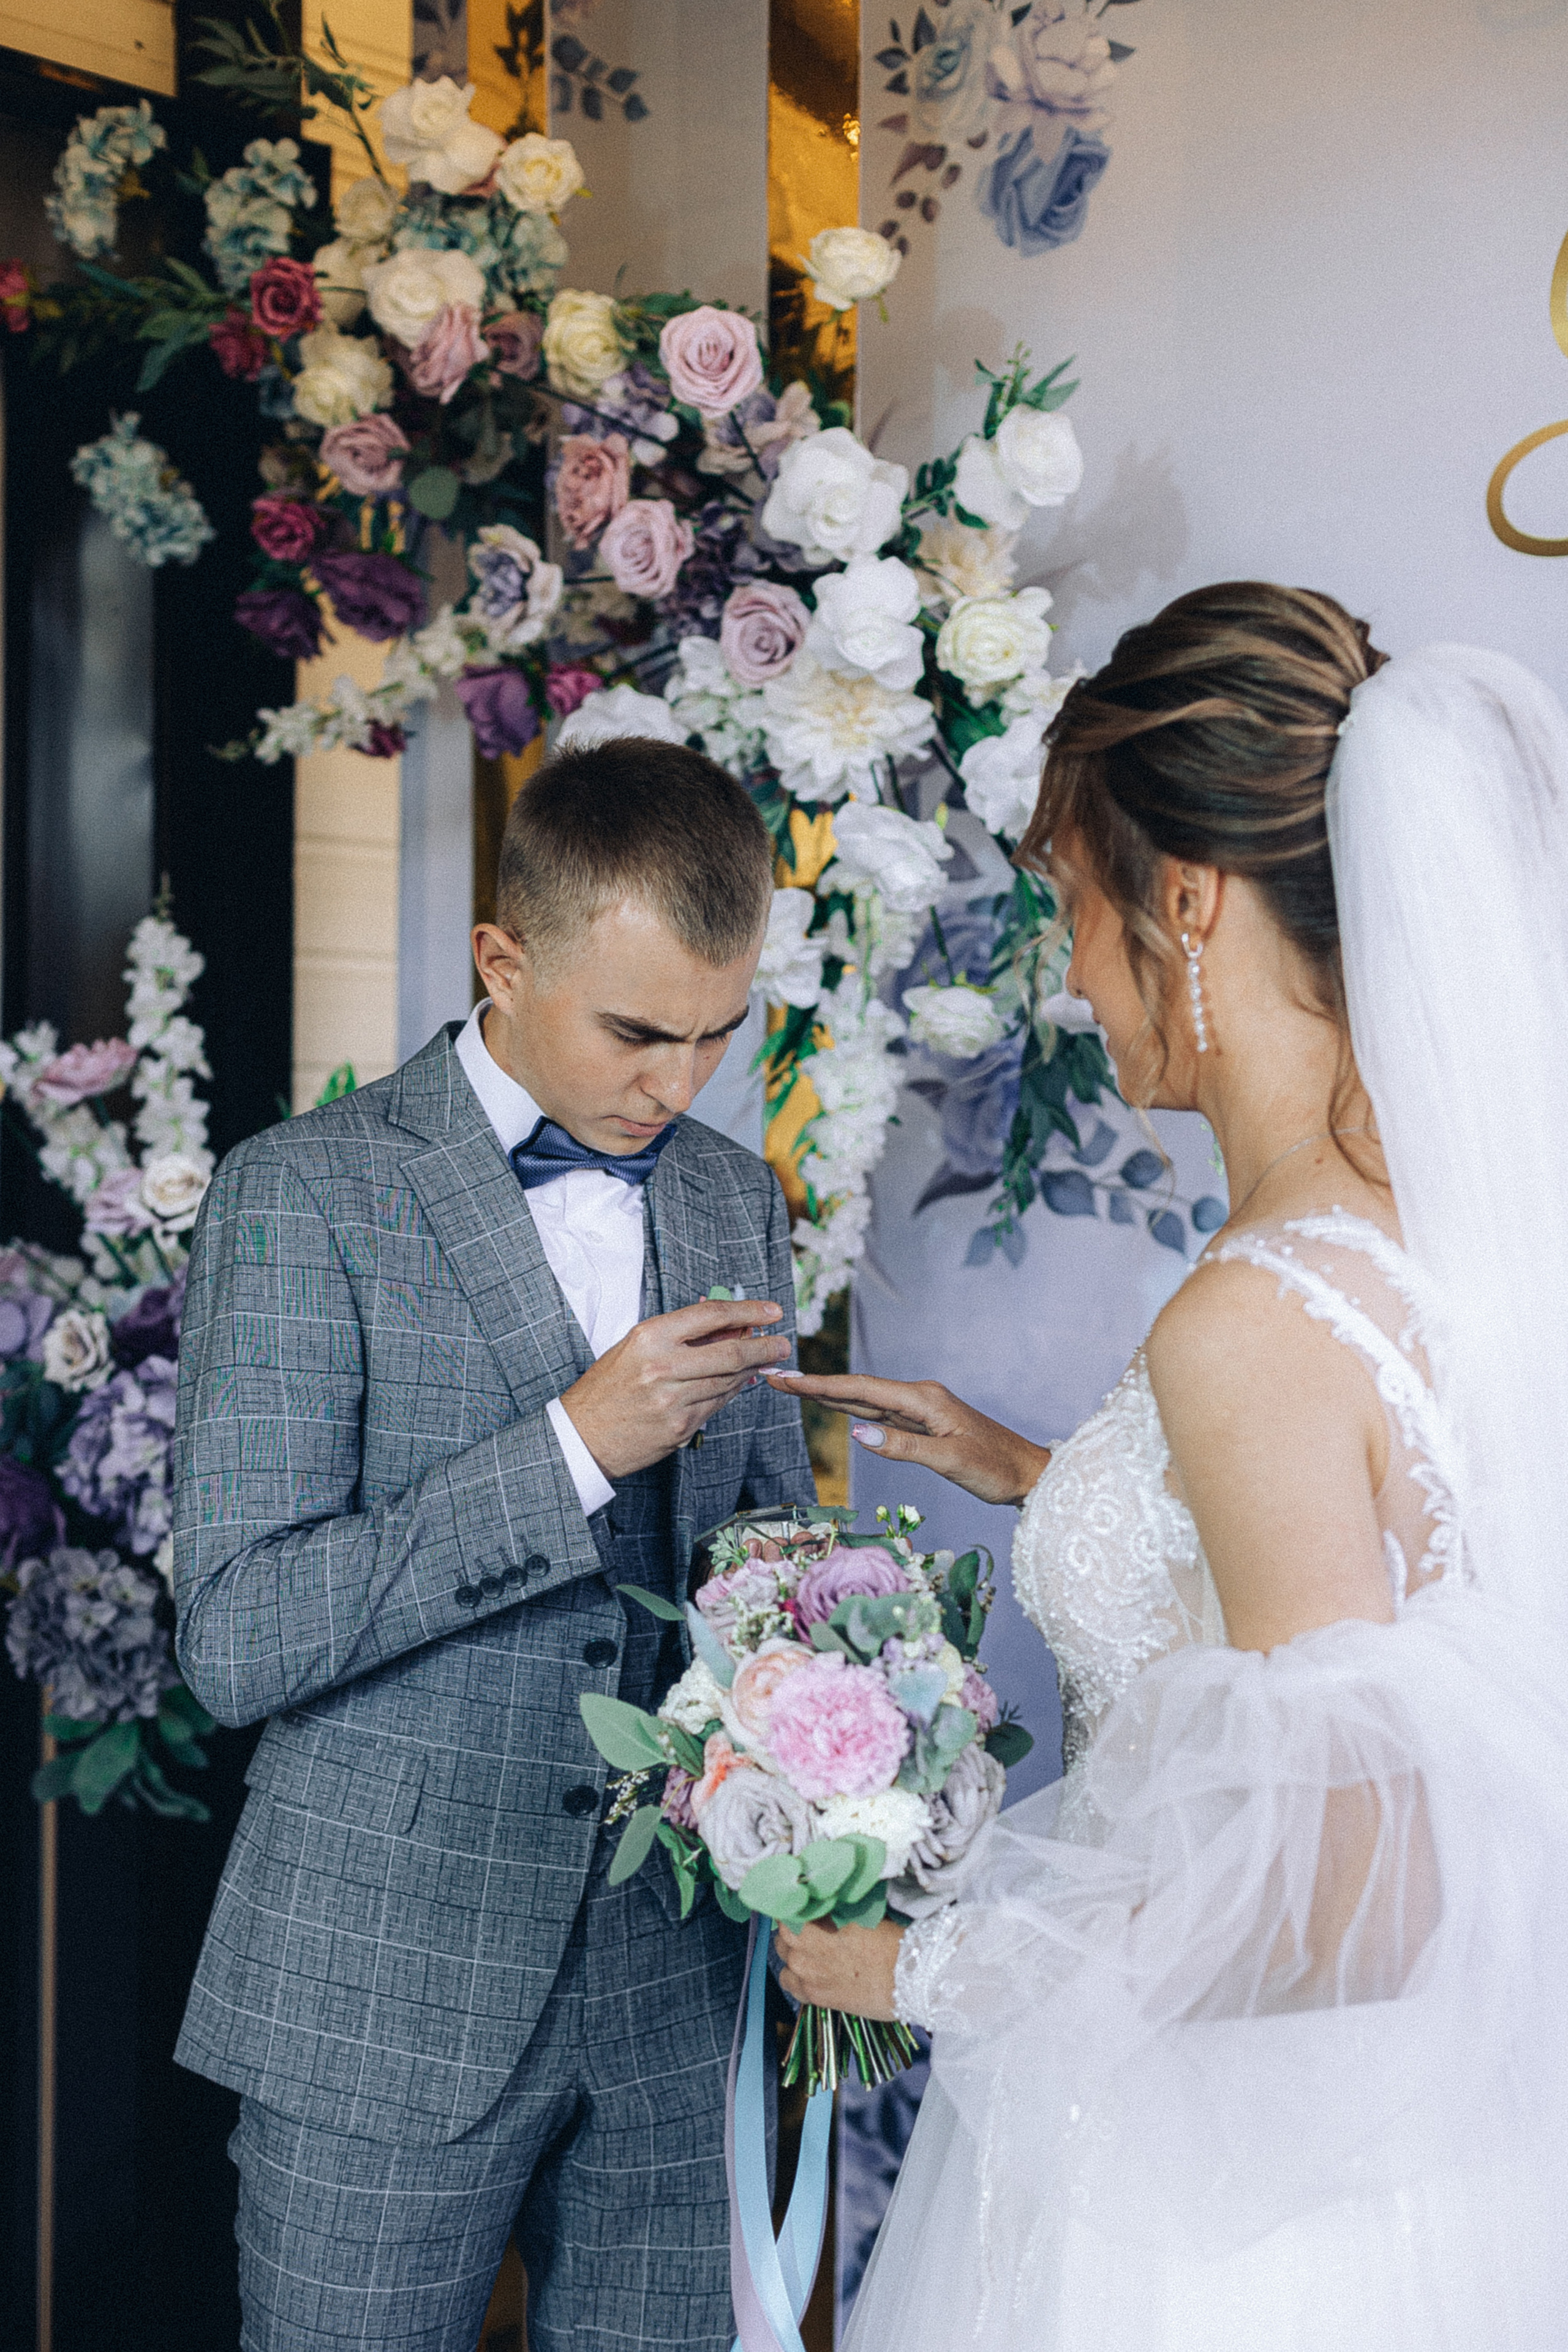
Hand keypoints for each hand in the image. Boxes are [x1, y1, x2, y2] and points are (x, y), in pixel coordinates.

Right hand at [561, 1299, 792, 1479]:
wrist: (581, 1435)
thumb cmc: (606, 1387)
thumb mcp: (636, 1347)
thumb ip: (681, 1335)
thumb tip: (728, 1323)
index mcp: (650, 1338)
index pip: (711, 1316)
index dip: (748, 1311)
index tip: (771, 1311)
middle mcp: (663, 1367)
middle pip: (731, 1352)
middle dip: (764, 1346)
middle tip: (783, 1342)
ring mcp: (673, 1401)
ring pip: (728, 1382)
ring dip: (751, 1371)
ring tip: (763, 1361)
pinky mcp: (680, 1428)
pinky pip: (717, 1406)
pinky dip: (730, 1393)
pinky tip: (736, 1384)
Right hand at [765, 1371, 1049, 1506]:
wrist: (1028, 1474)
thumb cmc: (996, 1468)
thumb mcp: (950, 1461)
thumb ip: (903, 1447)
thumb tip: (857, 1436)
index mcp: (924, 1400)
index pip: (861, 1390)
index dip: (820, 1385)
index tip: (786, 1378)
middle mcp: (919, 1399)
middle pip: (858, 1390)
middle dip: (815, 1385)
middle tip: (775, 1378)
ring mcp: (920, 1412)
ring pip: (866, 1401)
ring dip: (829, 1395)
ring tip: (793, 1388)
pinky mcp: (923, 1426)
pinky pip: (879, 1415)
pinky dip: (851, 1410)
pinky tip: (835, 1407)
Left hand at [774, 1918, 904, 2020]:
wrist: (910, 1978)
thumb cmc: (893, 1941)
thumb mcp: (862, 1914)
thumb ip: (836, 1911)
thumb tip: (826, 1904)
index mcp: (816, 1922)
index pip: (787, 1911)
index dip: (795, 1909)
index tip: (803, 1908)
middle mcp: (805, 1948)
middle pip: (782, 1934)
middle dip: (792, 1930)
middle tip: (809, 1929)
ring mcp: (808, 1975)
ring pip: (783, 1959)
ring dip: (792, 1953)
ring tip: (810, 1951)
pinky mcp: (816, 1997)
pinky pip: (790, 1985)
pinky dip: (795, 1978)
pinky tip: (809, 1974)